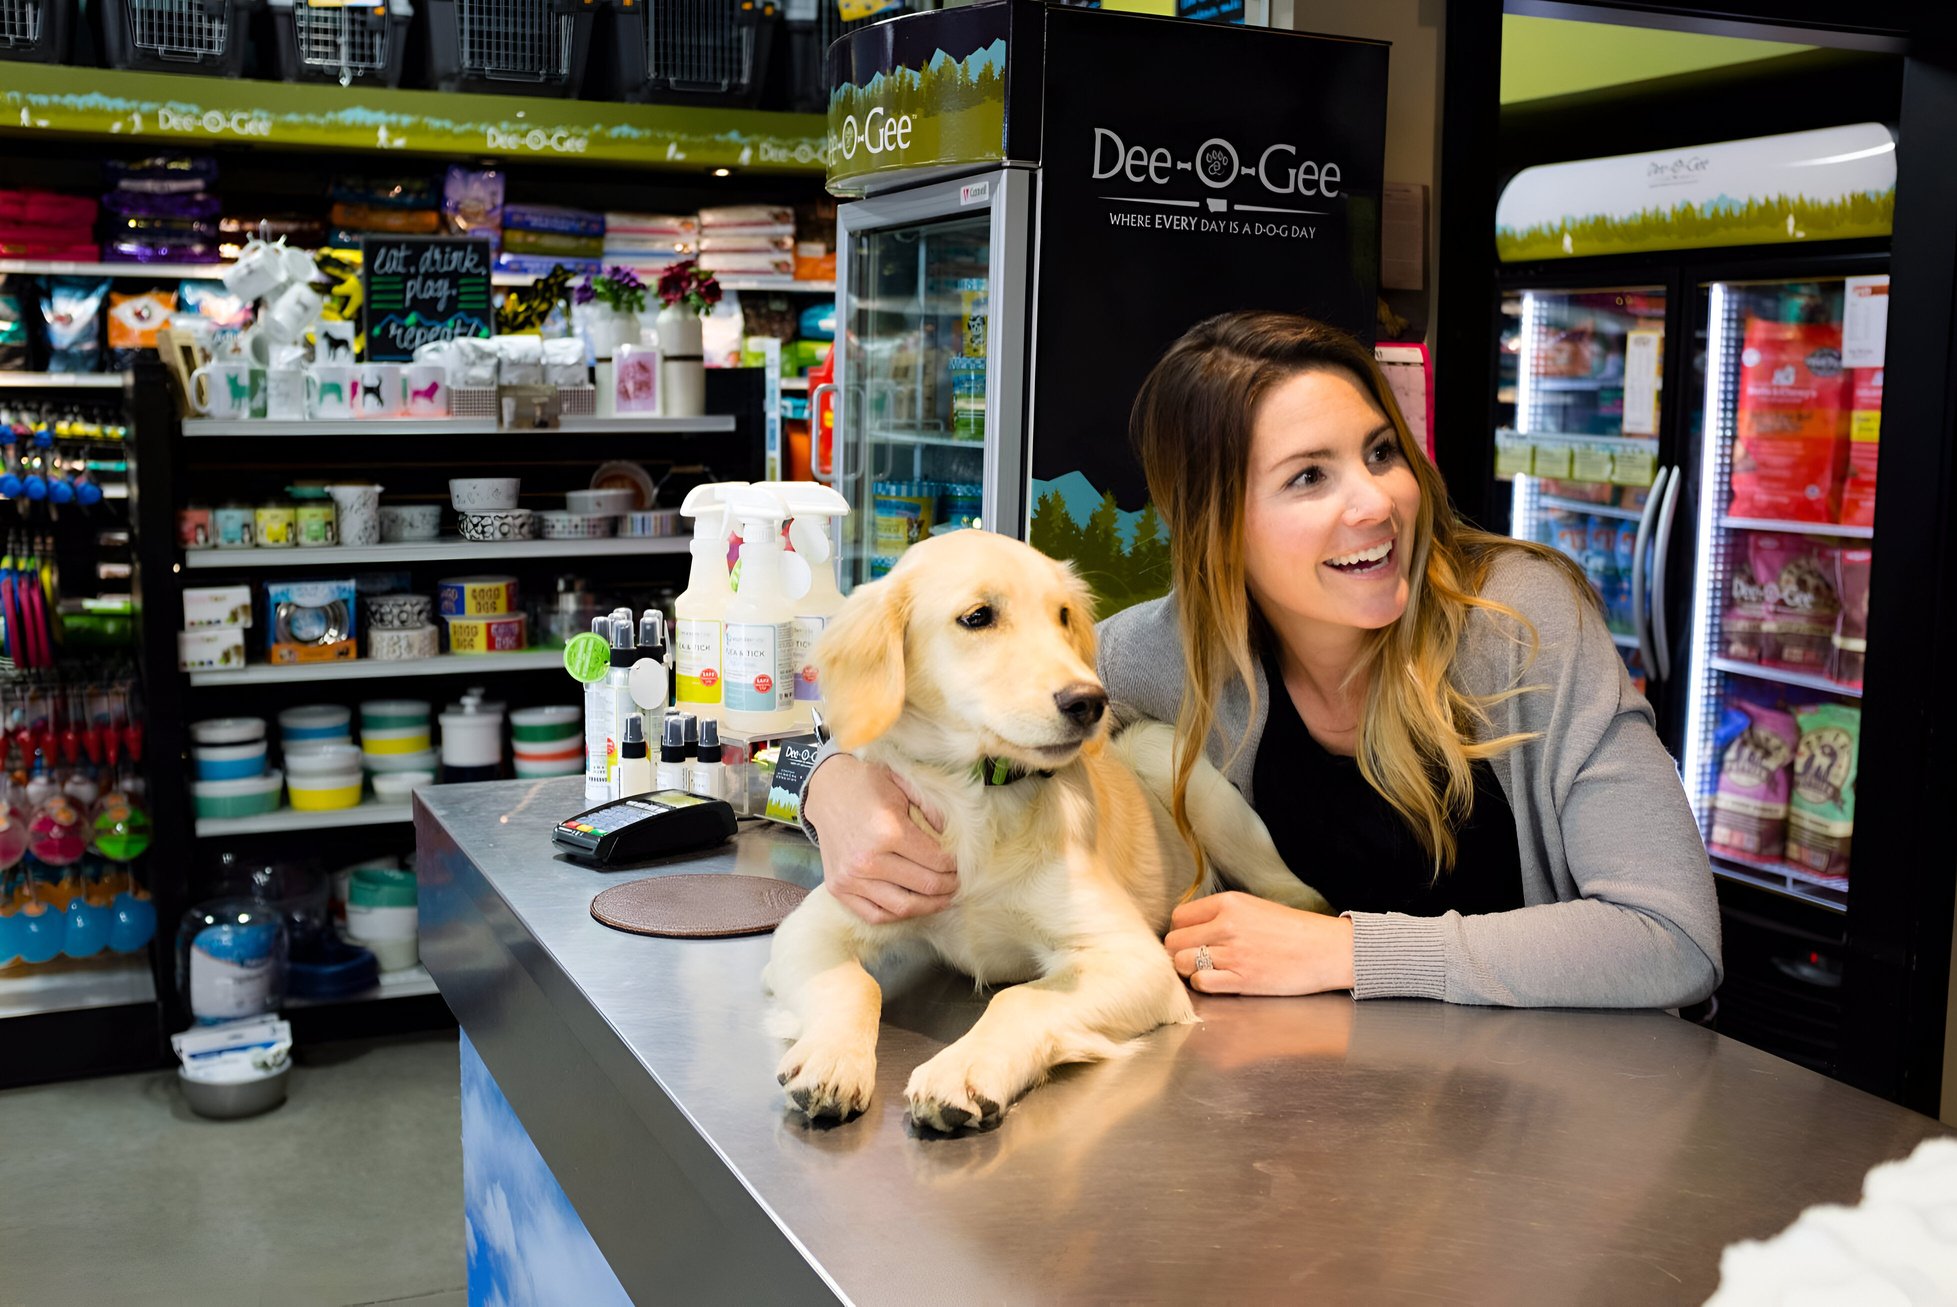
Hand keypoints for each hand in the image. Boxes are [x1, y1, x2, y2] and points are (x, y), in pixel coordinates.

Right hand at [804, 754, 957, 924]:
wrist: (827, 790)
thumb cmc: (868, 785)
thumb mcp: (905, 785)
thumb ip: (933, 811)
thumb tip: (954, 840)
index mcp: (888, 831)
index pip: (936, 861)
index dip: (955, 866)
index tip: (961, 864)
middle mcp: (868, 859)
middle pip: (924, 886)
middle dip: (949, 886)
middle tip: (958, 882)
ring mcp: (851, 878)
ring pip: (903, 907)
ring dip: (930, 906)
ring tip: (942, 898)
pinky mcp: (838, 889)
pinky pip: (875, 915)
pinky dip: (898, 915)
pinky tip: (913, 905)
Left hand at [1164, 892, 1355, 994]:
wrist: (1326, 950)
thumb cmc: (1293, 930)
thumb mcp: (1254, 907)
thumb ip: (1221, 914)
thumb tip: (1190, 928)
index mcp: (1229, 903)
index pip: (1179, 917)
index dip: (1181, 931)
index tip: (1191, 939)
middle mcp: (1226, 926)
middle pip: (1173, 942)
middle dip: (1180, 952)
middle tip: (1195, 958)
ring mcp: (1232, 954)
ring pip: (1182, 963)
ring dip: (1189, 970)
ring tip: (1207, 970)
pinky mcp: (1241, 979)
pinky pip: (1200, 983)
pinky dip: (1203, 985)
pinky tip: (1219, 981)